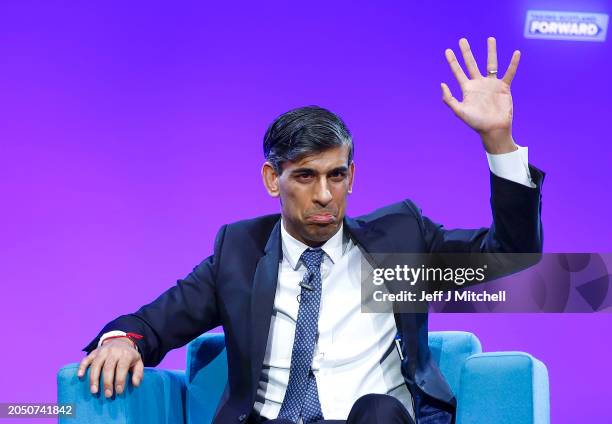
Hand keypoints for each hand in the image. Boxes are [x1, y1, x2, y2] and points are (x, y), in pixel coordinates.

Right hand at [77, 338, 143, 396]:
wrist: (121, 341)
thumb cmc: (129, 356)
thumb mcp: (138, 362)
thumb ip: (138, 373)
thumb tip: (135, 384)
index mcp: (125, 354)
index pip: (122, 367)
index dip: (120, 380)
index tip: (119, 391)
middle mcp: (113, 351)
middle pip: (108, 367)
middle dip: (107, 382)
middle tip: (107, 395)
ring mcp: (102, 351)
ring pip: (96, 364)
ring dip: (94, 379)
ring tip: (94, 391)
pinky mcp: (94, 352)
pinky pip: (86, 359)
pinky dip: (82, 367)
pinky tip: (80, 376)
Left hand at [441, 37, 520, 153]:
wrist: (493, 129)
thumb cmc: (476, 123)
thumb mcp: (459, 111)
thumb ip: (449, 99)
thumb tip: (442, 84)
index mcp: (467, 89)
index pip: (458, 72)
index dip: (452, 61)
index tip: (448, 50)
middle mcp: (478, 84)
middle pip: (471, 64)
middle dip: (466, 52)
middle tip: (462, 39)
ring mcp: (491, 84)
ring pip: (491, 64)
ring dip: (491, 51)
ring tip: (490, 38)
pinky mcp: (504, 87)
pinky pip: (509, 73)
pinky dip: (513, 63)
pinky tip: (516, 53)